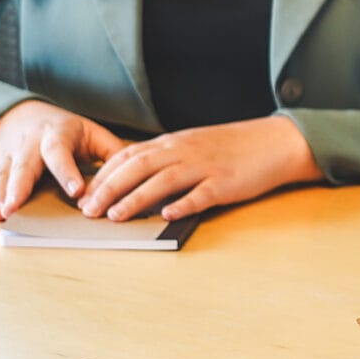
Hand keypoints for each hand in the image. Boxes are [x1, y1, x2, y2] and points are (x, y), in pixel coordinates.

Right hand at [0, 100, 126, 219]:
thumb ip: (112, 152)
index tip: (78, 192)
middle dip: (19, 187)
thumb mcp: (91, 133)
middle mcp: (29, 145)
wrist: (24, 115)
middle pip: (23, 166)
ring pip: (1, 175)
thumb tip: (135, 171)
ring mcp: (9, 155)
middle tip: (15, 208)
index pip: (61, 154)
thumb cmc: (65, 129)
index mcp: (56, 135)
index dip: (68, 172)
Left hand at [76, 116, 318, 222]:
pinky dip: (183, 204)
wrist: (275, 142)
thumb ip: (166, 158)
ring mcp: (205, 166)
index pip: (129, 156)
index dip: (104, 175)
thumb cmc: (233, 147)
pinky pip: (201, 194)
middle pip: (138, 167)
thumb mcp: (194, 145)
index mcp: (174, 143)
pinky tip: (168, 215)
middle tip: (88, 211)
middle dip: (109, 189)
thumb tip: (134, 177)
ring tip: (115, 216)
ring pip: (163, 180)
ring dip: (136, 198)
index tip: (84, 194)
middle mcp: (184, 152)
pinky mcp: (226, 182)